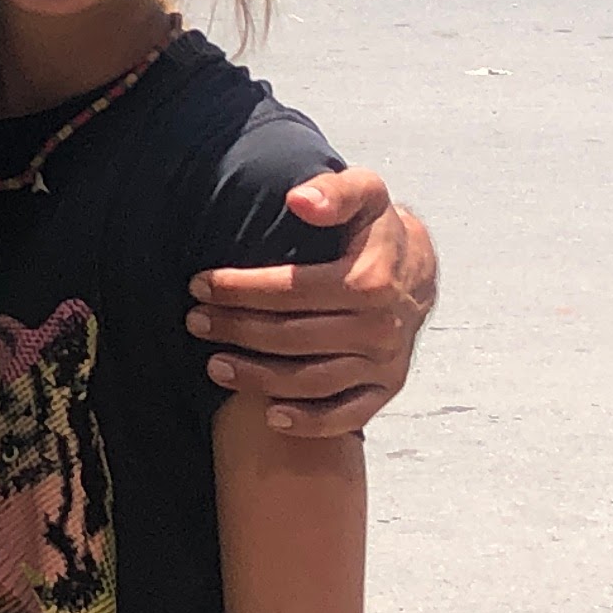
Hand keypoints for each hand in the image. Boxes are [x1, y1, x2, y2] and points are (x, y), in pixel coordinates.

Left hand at [190, 171, 434, 437]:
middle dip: (236, 330)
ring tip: (213, 365)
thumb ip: (334, 192)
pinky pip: (348, 414)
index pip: (290, 290)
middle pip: (293, 337)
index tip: (199, 284)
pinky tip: (271, 416)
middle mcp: (380, 327)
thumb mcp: (364, 192)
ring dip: (258, 377)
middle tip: (194, 322)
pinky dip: (310, 421)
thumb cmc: (373, 229)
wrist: (417, 270)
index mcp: (370, 281)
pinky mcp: (387, 388)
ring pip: (313, 380)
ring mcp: (385, 362)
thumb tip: (298, 200)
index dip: (240, 288)